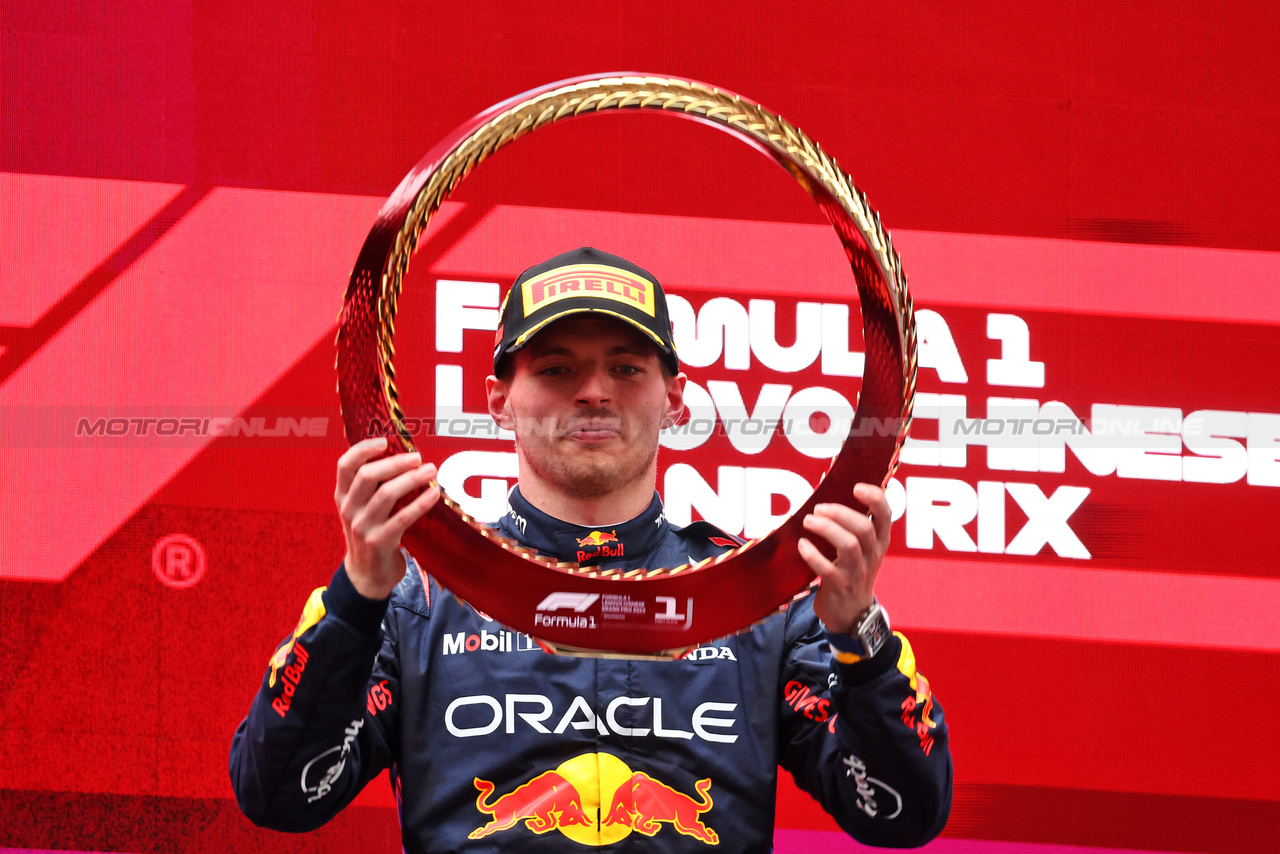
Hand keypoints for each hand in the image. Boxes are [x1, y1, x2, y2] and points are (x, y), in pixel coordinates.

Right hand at [335, 437, 439, 599]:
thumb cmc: (370, 533)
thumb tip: (403, 456)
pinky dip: (420, 504)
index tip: (385, 441)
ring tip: (431, 471)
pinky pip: (402, 518)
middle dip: (395, 462)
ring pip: (386, 495)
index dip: (363, 449)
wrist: (366, 575)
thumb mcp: (361, 509)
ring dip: (412, 479)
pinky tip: (433, 495)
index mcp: (342, 496)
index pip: (345, 465)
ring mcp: (362, 527)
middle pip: (367, 476)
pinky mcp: (379, 542)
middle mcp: (349, 509)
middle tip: (418, 458)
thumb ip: (372, 487)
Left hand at [797, 483, 891, 634]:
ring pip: (848, 545)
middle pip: (863, 527)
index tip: (856, 487)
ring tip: (808, 521)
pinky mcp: (840, 587)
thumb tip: (827, 497)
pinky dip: (813, 554)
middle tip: (818, 508)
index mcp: (879, 542)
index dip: (874, 498)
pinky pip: (827, 568)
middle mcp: (872, 555)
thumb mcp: (860, 550)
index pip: (886, 515)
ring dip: (826, 529)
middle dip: (839, 513)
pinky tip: (802, 545)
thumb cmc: (850, 572)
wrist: (851, 614)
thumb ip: (850, 526)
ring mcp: (857, 572)